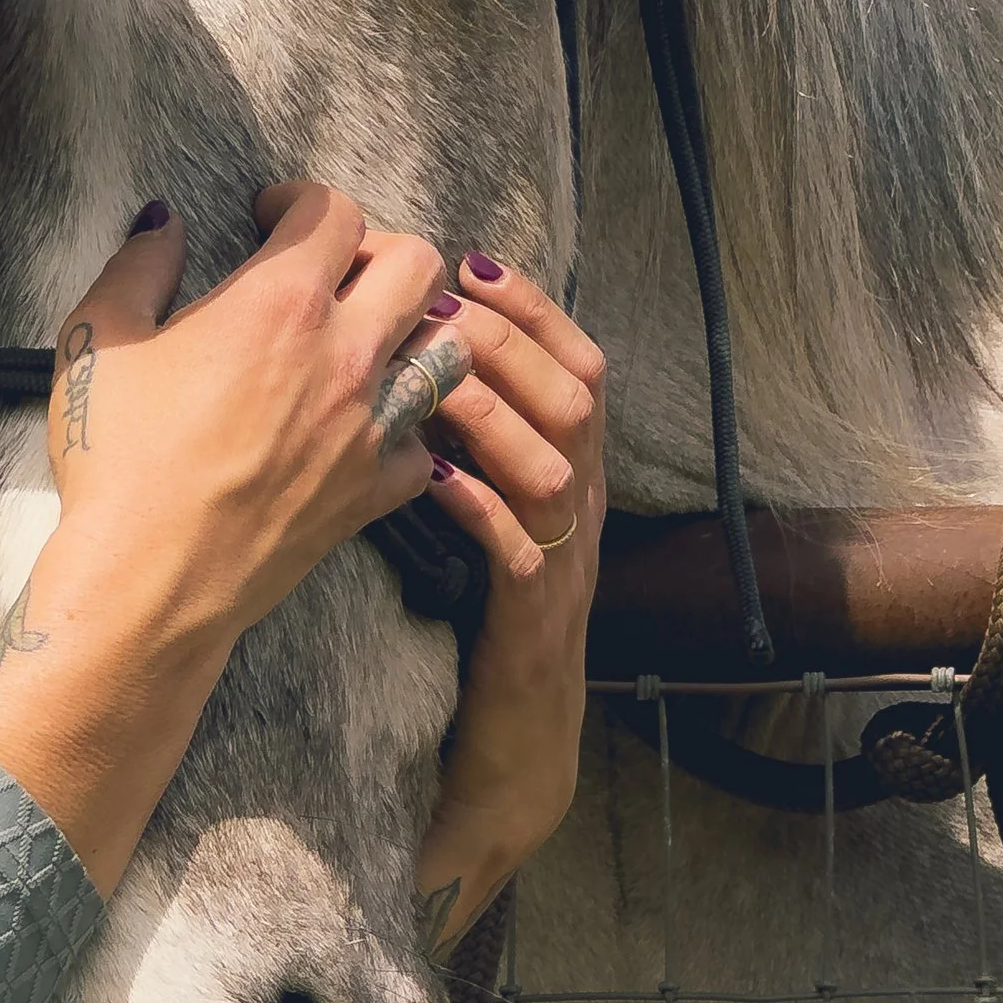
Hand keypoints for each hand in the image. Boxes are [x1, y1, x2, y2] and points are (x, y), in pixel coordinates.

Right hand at [42, 184, 459, 647]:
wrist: (149, 579)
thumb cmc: (116, 460)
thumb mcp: (97, 339)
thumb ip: (138, 264)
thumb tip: (163, 223)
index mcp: (278, 303)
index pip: (334, 212)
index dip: (301, 200)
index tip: (272, 214)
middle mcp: (344, 354)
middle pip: (419, 264)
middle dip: (380, 249)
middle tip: (333, 267)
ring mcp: (370, 426)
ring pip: (446, 349)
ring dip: (413, 331)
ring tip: (366, 339)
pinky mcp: (375, 489)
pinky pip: (427, 440)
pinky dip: (407, 426)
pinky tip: (366, 425)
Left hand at [406, 258, 604, 955]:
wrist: (512, 745)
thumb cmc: (487, 615)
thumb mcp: (487, 510)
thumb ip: (469, 440)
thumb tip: (420, 352)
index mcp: (573, 473)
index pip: (579, 364)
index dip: (534, 307)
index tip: (473, 258)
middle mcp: (582, 508)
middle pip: (577, 396)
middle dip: (511, 338)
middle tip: (443, 301)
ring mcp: (566, 564)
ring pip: (560, 463)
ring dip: (495, 408)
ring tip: (433, 369)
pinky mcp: (534, 622)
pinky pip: (521, 553)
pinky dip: (480, 508)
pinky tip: (431, 478)